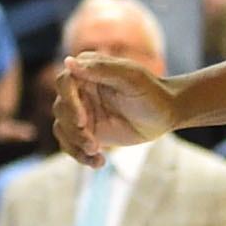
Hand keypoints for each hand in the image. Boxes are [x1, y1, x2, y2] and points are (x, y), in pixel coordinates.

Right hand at [54, 49, 174, 160]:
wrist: (164, 114)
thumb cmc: (150, 91)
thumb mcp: (130, 77)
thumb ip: (101, 69)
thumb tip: (68, 62)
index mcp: (87, 72)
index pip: (64, 83)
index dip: (69, 102)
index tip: (82, 120)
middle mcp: (80, 91)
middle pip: (61, 110)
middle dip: (74, 130)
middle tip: (93, 144)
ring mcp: (82, 113)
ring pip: (63, 129)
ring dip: (75, 145)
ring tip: (96, 154)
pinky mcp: (88, 132)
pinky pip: (72, 145)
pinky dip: (81, 156)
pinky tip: (99, 163)